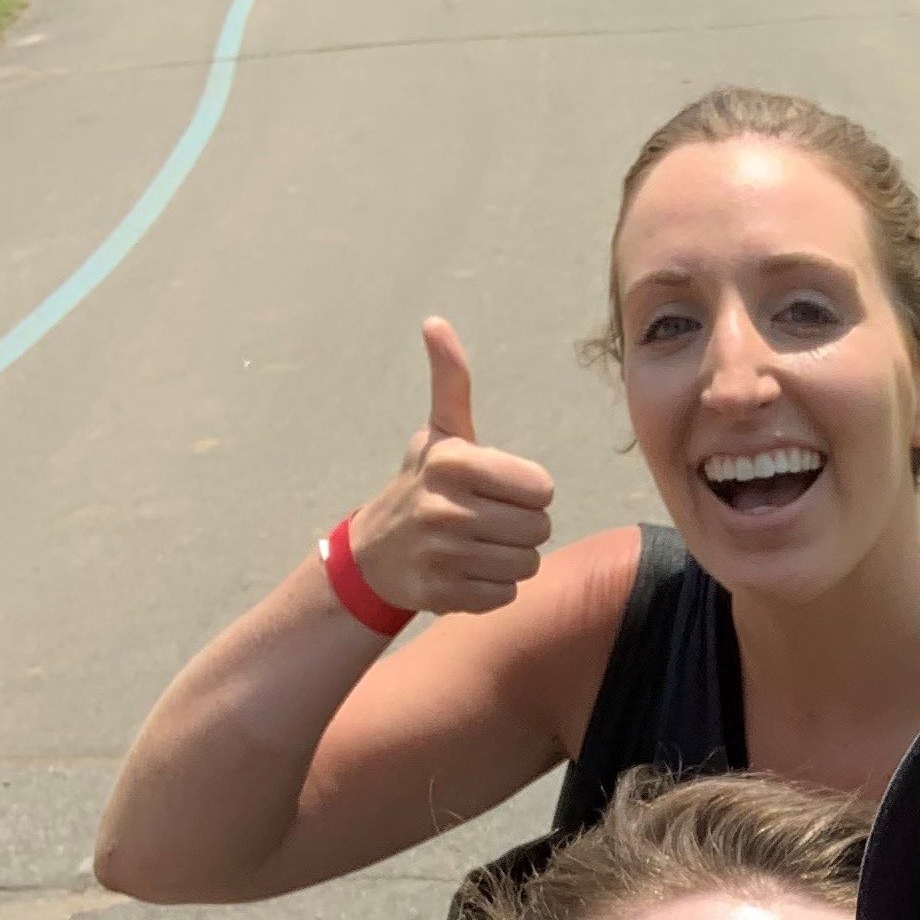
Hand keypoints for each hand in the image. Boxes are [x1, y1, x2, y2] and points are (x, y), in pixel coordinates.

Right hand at [343, 319, 556, 617]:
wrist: (377, 553)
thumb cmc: (424, 484)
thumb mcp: (441, 433)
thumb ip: (451, 382)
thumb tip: (435, 322)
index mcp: (454, 462)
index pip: (542, 488)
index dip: (528, 492)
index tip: (498, 491)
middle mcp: (444, 507)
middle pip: (539, 529)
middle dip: (523, 528)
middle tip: (489, 522)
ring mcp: (440, 554)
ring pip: (526, 565)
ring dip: (510, 560)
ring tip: (478, 547)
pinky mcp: (441, 594)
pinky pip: (505, 596)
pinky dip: (493, 589)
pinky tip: (467, 572)